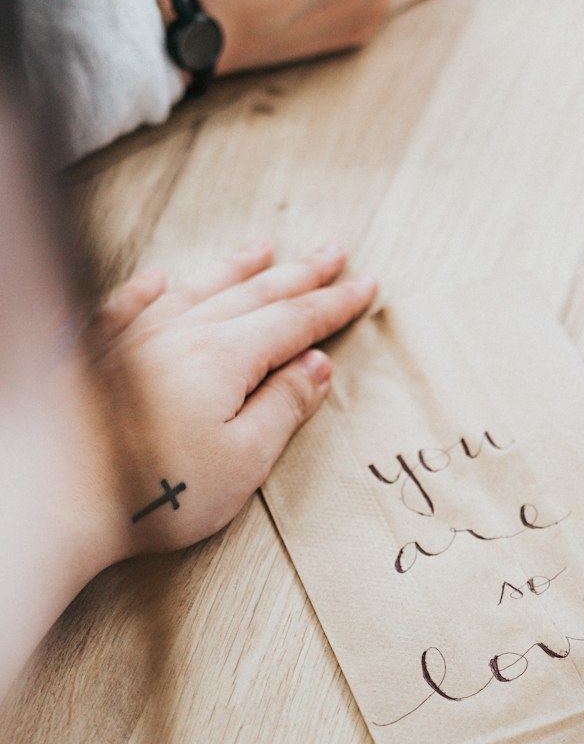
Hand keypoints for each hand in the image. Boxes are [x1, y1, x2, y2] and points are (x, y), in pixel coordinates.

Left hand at [67, 241, 374, 576]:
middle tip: (334, 252)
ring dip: (235, 268)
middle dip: (299, 274)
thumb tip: (316, 367)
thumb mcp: (243, 460)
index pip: (295, 321)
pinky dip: (149, 288)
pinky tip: (160, 277)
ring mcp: (133, 338)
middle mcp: (181, 334)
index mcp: (226, 358)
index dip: (334, 304)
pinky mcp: (92, 355)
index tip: (366, 285)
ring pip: (196, 290)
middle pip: (253, 294)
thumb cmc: (155, 490)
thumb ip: (282, 407)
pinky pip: (127, 305)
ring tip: (263, 248)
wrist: (57, 496)